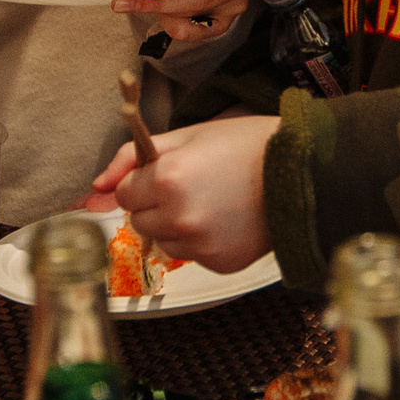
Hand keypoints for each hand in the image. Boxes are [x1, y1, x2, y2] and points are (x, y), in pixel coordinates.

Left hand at [77, 114, 278, 271]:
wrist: (303, 172)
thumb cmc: (248, 147)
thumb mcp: (188, 135)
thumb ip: (133, 156)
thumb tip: (96, 184)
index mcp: (168, 179)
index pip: (125, 194)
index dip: (144, 182)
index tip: (167, 174)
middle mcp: (179, 216)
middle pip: (140, 220)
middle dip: (156, 205)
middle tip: (192, 186)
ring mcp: (199, 244)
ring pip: (163, 242)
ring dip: (177, 226)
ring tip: (212, 203)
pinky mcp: (218, 263)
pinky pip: (191, 256)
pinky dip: (201, 242)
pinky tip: (226, 221)